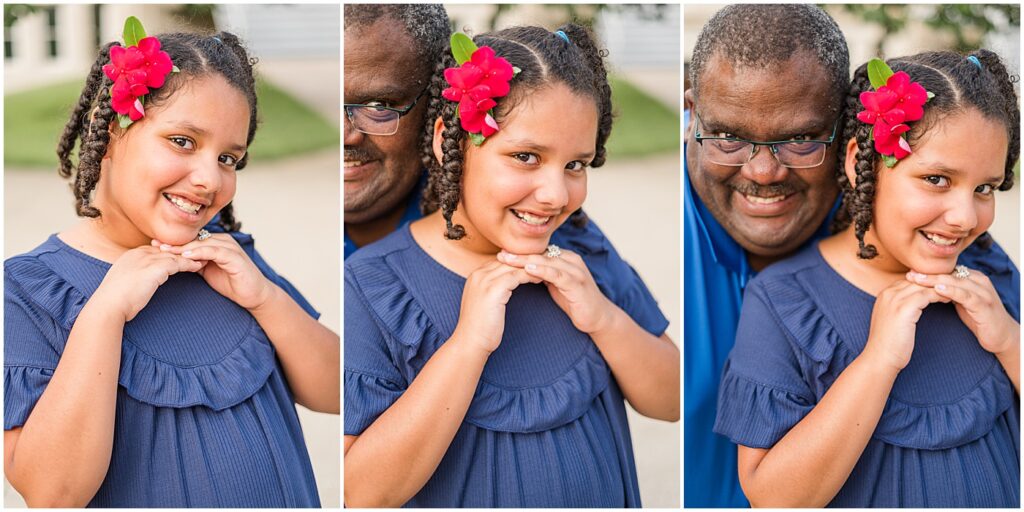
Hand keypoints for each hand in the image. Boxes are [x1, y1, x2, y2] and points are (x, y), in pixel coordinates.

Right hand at [94, 246, 203, 321]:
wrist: (109, 305)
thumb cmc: (115, 300)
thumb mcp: (125, 283)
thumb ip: (135, 277)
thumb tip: (142, 282)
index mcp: (131, 255)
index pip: (155, 249)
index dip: (169, 253)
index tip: (181, 256)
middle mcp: (139, 253)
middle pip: (166, 249)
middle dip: (182, 252)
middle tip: (198, 254)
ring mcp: (147, 259)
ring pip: (174, 255)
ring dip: (190, 257)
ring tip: (203, 260)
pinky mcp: (155, 268)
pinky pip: (178, 263)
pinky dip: (190, 264)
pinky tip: (198, 267)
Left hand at [153, 235, 274, 310]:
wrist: (254, 295)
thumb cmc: (232, 283)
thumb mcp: (207, 271)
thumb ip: (194, 263)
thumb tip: (174, 261)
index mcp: (216, 243)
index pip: (191, 240)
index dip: (173, 243)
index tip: (153, 246)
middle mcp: (222, 241)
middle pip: (194, 239)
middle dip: (174, 243)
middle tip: (155, 245)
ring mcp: (229, 248)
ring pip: (202, 243)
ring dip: (183, 246)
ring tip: (166, 250)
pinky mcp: (235, 257)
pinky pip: (214, 251)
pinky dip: (199, 252)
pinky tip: (186, 255)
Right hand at [452, 260, 540, 353]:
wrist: (470, 342)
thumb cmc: (480, 327)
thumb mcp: (485, 302)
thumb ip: (492, 290)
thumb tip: (507, 286)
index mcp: (475, 276)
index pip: (500, 260)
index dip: (518, 261)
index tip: (533, 264)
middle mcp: (478, 274)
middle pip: (507, 259)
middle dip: (526, 261)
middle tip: (543, 264)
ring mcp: (484, 281)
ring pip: (513, 266)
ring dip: (530, 267)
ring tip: (545, 271)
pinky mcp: (493, 290)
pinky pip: (516, 276)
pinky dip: (529, 276)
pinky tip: (539, 279)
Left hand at [497, 249, 616, 333]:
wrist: (598, 317)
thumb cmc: (575, 301)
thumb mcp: (555, 285)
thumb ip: (542, 275)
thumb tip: (521, 270)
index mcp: (564, 259)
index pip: (538, 253)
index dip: (519, 254)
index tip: (500, 255)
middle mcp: (571, 260)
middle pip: (540, 254)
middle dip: (519, 254)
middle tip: (500, 254)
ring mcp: (576, 270)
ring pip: (547, 261)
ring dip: (526, 260)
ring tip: (508, 260)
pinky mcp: (578, 283)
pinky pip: (558, 274)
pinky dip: (542, 271)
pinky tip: (528, 270)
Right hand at [861, 279, 949, 371]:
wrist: (880, 358)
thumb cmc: (888, 344)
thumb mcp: (892, 320)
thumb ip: (900, 308)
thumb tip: (915, 305)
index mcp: (884, 295)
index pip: (908, 280)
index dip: (925, 282)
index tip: (940, 286)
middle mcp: (887, 293)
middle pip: (916, 279)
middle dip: (934, 281)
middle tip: (952, 285)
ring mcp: (895, 300)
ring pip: (923, 285)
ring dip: (940, 287)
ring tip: (953, 292)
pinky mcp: (904, 308)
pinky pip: (927, 295)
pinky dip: (939, 295)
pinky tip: (948, 299)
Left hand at [907, 268, 1019, 354]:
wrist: (1001, 336)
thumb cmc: (979, 319)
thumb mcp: (960, 302)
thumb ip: (948, 292)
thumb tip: (925, 287)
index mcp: (972, 279)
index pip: (946, 272)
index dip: (927, 273)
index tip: (908, 273)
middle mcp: (978, 281)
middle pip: (949, 274)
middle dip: (928, 274)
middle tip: (909, 274)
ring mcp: (983, 292)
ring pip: (956, 282)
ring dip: (935, 280)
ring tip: (917, 279)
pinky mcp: (984, 305)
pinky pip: (966, 295)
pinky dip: (951, 291)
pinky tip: (937, 290)